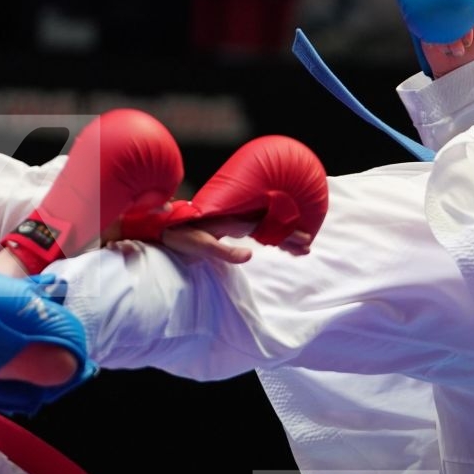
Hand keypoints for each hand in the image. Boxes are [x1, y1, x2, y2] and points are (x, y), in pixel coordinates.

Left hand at [157, 216, 313, 264]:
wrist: (164, 225)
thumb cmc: (181, 236)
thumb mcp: (201, 247)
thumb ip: (225, 252)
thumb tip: (250, 256)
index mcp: (235, 221)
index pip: (269, 227)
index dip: (287, 235)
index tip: (305, 243)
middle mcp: (238, 217)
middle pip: (272, 224)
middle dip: (291, 235)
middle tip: (308, 246)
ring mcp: (234, 220)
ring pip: (266, 225)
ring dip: (283, 234)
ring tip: (300, 245)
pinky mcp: (229, 224)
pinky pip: (256, 227)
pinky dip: (269, 233)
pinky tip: (275, 240)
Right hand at [419, 2, 473, 77]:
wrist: (461, 75)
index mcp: (470, 14)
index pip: (469, 4)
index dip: (471, 15)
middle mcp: (454, 17)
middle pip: (453, 11)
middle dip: (461, 29)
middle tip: (467, 43)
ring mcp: (441, 25)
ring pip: (441, 21)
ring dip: (450, 38)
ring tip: (457, 52)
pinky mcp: (429, 33)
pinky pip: (429, 30)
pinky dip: (438, 41)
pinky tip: (445, 51)